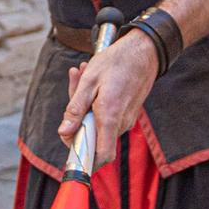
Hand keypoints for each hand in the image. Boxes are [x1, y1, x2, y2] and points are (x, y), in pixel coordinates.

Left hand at [59, 33, 159, 169]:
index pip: (100, 156)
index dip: (84, 158)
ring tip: (82, 75)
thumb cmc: (117, 61)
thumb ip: (76, 109)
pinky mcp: (127, 113)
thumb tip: (65, 132)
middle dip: (77, 118)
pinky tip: (92, 80)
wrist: (144, 50)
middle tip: (74, 86)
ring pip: (98, 124)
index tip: (70, 143)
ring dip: (85, 106)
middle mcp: (121, 123)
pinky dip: (95, 103)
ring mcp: (126, 119)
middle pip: (93, 136)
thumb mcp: (89, 80)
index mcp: (110, 117)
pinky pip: (106, 116)